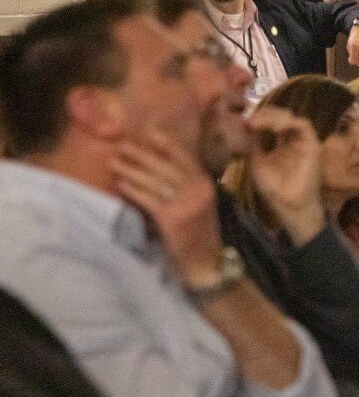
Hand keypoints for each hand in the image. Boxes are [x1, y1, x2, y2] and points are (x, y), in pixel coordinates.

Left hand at [112, 128, 223, 287]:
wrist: (206, 263)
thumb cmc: (198, 234)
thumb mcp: (199, 204)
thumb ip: (186, 187)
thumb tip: (160, 168)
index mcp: (206, 184)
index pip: (185, 158)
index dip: (167, 145)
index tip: (149, 133)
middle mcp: (198, 190)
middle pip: (166, 166)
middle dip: (142, 155)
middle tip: (123, 145)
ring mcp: (187, 203)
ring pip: (155, 181)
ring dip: (132, 170)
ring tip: (114, 162)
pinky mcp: (173, 217)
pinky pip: (149, 199)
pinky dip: (133, 190)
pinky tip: (121, 184)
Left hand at [246, 107, 324, 245]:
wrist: (289, 206)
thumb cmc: (275, 189)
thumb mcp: (257, 162)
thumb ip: (254, 144)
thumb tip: (245, 125)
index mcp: (281, 143)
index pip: (271, 122)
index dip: (258, 118)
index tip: (244, 121)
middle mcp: (293, 139)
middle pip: (281, 117)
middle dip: (264, 114)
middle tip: (250, 119)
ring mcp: (304, 141)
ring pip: (291, 118)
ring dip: (274, 117)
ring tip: (259, 122)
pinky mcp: (313, 144)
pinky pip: (303, 126)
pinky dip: (288, 123)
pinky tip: (274, 128)